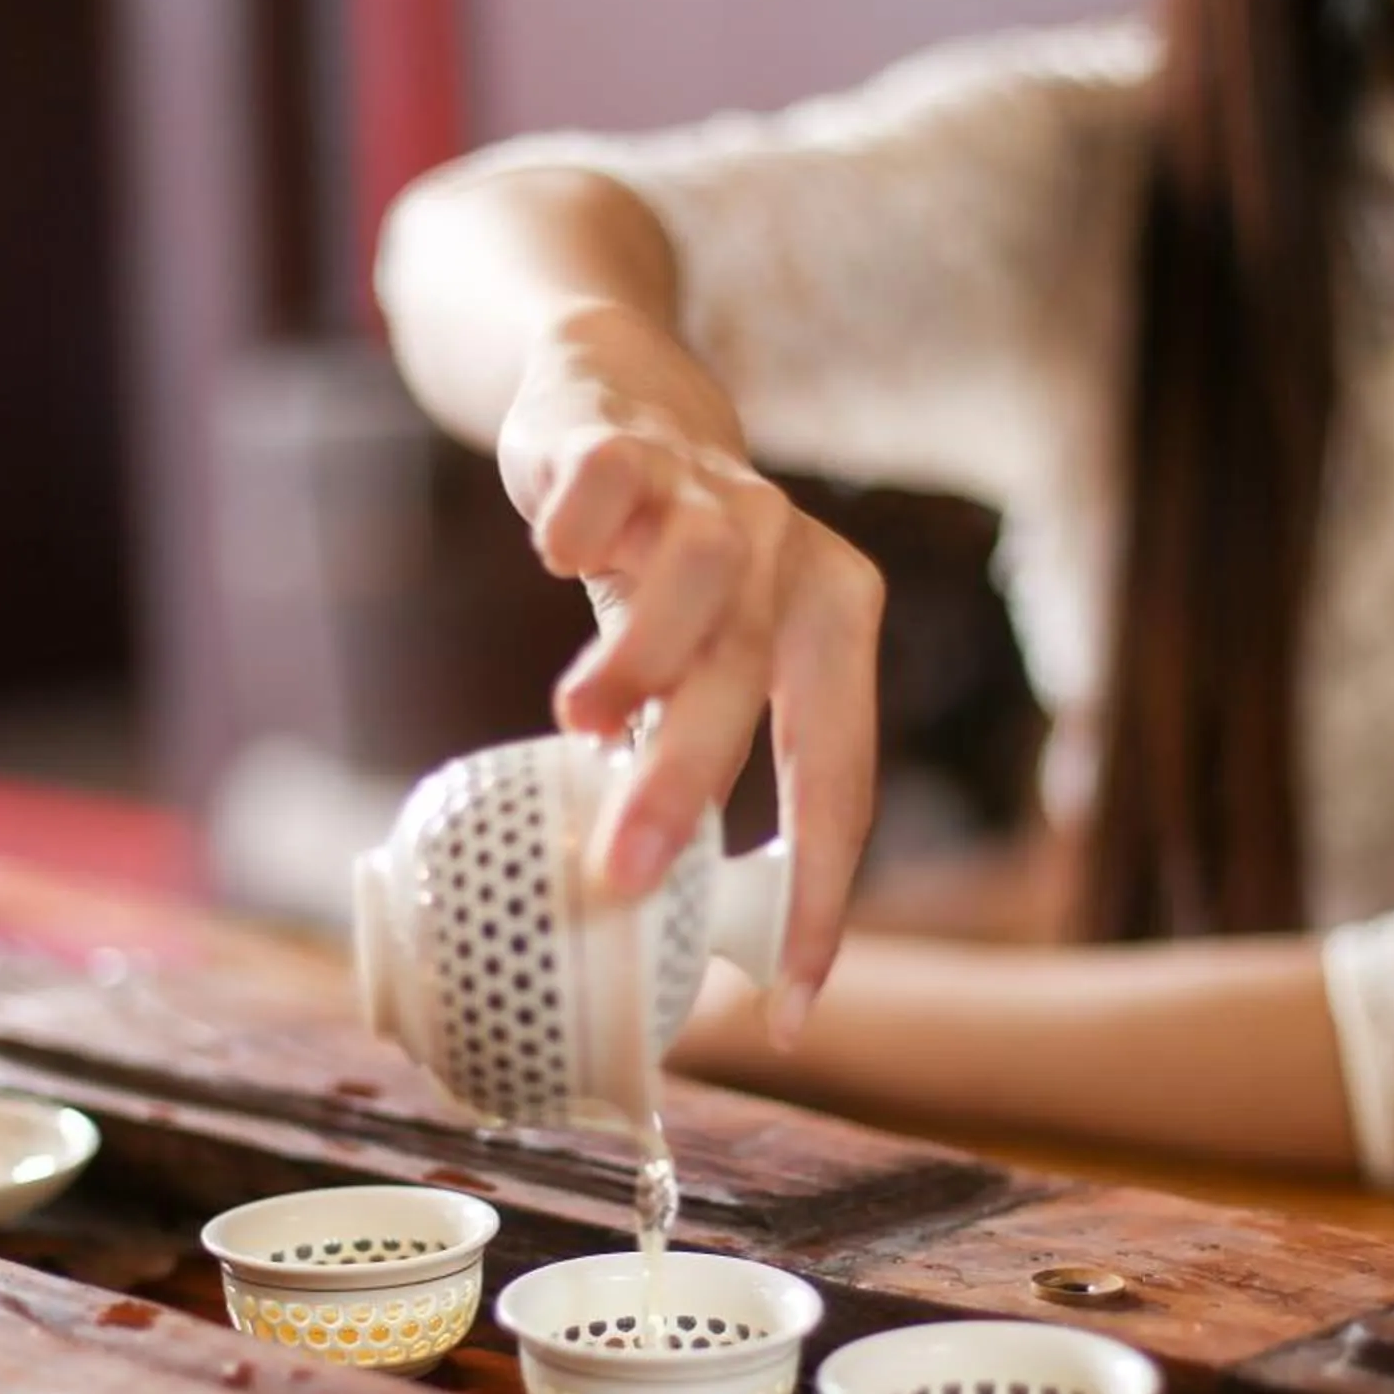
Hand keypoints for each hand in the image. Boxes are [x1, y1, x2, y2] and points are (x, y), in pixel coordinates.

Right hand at [497, 304, 883, 1039]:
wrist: (617, 392)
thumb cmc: (668, 569)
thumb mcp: (709, 657)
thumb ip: (697, 753)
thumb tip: (660, 910)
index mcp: (834, 627)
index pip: (840, 776)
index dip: (819, 892)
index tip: (791, 1002)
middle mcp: (789, 556)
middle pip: (755, 683)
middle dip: (691, 787)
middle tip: (623, 877)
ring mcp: (709, 491)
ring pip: (700, 576)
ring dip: (643, 656)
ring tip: (578, 722)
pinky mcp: (623, 441)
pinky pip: (611, 480)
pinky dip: (584, 520)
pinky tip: (553, 555)